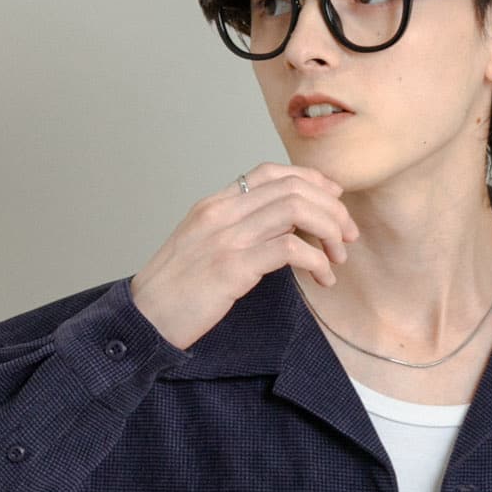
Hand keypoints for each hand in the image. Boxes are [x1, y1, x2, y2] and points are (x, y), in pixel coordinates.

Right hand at [127, 164, 360, 352]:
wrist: (144, 318)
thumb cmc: (174, 292)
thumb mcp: (201, 248)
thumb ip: (234, 233)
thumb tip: (277, 234)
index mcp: (214, 205)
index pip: (270, 173)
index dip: (310, 180)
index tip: (334, 199)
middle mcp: (221, 213)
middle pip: (292, 188)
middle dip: (331, 208)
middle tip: (347, 236)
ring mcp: (226, 238)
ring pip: (296, 210)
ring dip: (329, 231)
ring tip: (338, 258)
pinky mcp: (233, 267)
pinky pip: (290, 248)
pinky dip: (316, 260)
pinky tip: (322, 278)